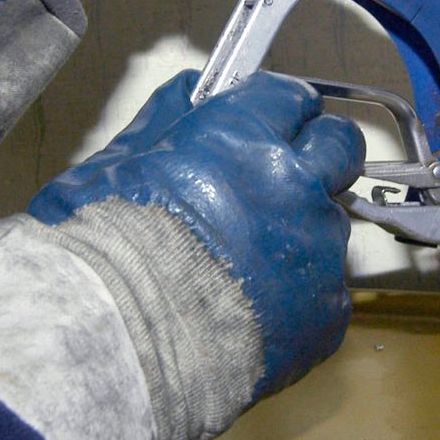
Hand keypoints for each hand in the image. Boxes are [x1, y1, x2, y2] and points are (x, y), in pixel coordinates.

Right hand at [0, 72, 362, 439]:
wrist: (118, 348)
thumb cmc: (100, 249)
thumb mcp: (109, 166)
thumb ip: (164, 121)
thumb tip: (195, 90)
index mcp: (242, 137)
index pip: (291, 97)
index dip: (276, 112)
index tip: (261, 129)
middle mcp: (295, 184)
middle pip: (338, 147)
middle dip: (315, 155)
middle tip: (275, 184)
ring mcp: (319, 251)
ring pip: (330, 223)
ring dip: (300, 232)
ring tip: (246, 269)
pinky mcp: (328, 314)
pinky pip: (324, 292)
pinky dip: (296, 298)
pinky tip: (250, 316)